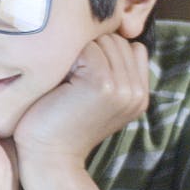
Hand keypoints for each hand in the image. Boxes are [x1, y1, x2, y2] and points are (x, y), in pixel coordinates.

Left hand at [14, 33, 149, 172]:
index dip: (101, 50)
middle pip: (116, 39)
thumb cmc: (59, 124)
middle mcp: (138, 91)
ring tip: (64, 78)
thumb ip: (109, 70)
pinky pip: (88, 47)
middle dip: (89, 48)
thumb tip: (100, 31)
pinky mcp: (104, 84)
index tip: (79, 72)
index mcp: (140, 94)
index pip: (130, 46)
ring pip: (103, 40)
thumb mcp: (93, 97)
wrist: (49, 158)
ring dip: (78, 51)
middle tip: (67, 75)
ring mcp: (124, 88)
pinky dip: (69, 56)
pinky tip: (59, 80)